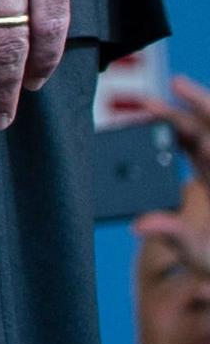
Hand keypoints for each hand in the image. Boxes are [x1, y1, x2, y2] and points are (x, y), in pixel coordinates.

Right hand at [152, 74, 209, 224]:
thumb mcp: (204, 256)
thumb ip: (176, 236)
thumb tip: (139, 225)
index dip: (201, 106)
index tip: (176, 87)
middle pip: (206, 130)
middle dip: (179, 110)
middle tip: (145, 103)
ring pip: (201, 136)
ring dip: (174, 122)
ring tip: (145, 112)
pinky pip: (196, 149)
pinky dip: (175, 138)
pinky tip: (154, 135)